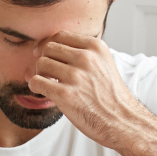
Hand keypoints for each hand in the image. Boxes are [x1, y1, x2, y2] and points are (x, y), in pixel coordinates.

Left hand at [27, 31, 153, 148]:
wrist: (122, 120)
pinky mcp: (65, 94)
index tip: (45, 54)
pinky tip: (44, 91)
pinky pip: (36, 82)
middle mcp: (86, 58)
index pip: (60, 35)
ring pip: (40, 63)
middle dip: (44, 59)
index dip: (49, 45)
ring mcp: (75, 76)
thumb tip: (44, 48)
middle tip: (47, 73)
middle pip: (48, 48)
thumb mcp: (103, 63)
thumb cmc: (110, 95)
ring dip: (39, 74)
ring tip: (49, 83)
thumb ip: (81, 53)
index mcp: (95, 47)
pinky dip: (35, 86)